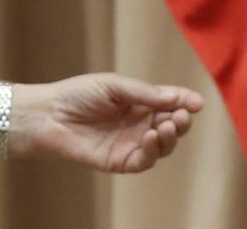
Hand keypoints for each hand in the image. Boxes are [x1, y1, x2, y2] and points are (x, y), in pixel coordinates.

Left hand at [13, 73, 203, 172]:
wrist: (49, 115)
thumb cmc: (77, 95)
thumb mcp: (113, 85)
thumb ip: (143, 93)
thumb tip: (176, 99)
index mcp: (138, 101)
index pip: (169, 101)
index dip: (184, 101)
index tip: (197, 103)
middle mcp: (138, 123)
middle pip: (171, 125)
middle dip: (180, 121)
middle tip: (182, 116)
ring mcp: (131, 143)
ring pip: (163, 145)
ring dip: (170, 137)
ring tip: (166, 126)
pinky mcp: (120, 161)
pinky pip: (144, 161)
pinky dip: (153, 152)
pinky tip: (151, 138)